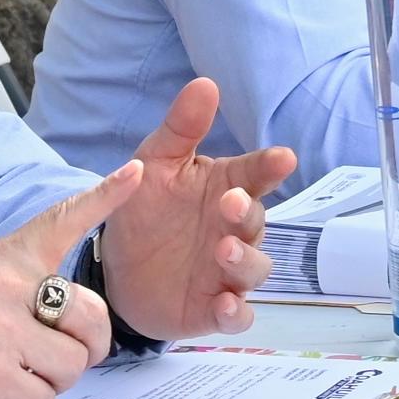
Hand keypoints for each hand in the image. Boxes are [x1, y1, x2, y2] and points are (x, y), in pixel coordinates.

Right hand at [0, 166, 136, 398]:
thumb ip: (22, 285)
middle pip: (92, 317)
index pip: (60, 221)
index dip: (104, 197)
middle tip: (48, 358)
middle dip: (83, 349)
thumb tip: (74, 310)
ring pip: (73, 365)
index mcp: (4, 260)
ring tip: (11, 373)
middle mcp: (5, 285)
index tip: (136, 175)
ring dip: (50, 382)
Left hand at [95, 77, 290, 339]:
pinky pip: (237, 315)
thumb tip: (205, 83)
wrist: (115, 269)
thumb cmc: (146, 210)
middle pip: (257, 222)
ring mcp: (226, 271)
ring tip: (222, 250)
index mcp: (225, 189)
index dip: (270, 166)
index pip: (256, 174)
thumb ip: (181, 128)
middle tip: (230, 203)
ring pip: (255, 269)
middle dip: (248, 214)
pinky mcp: (213, 308)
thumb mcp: (155, 163)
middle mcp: (233, 231)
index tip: (282, 158)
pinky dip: (236, 312)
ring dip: (244, 261)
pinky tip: (224, 303)